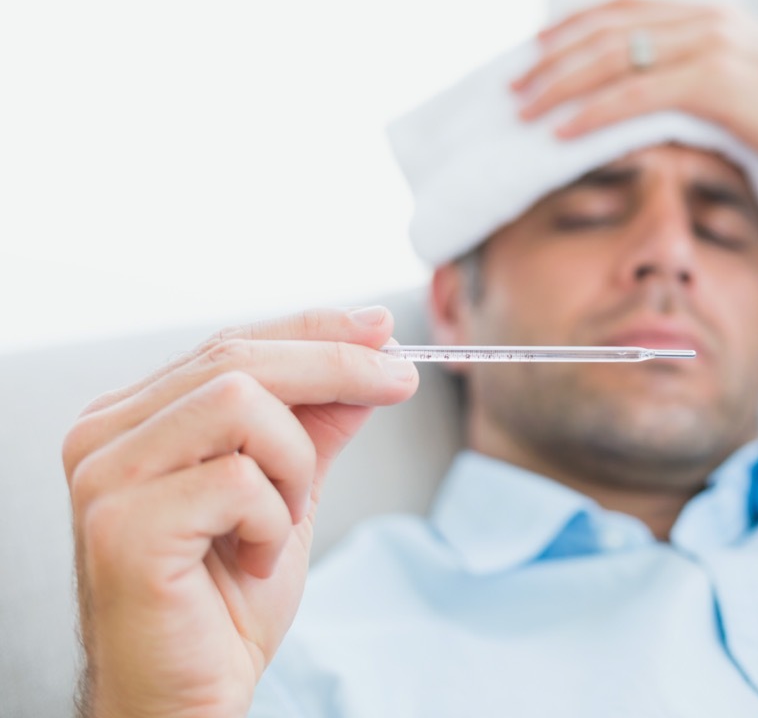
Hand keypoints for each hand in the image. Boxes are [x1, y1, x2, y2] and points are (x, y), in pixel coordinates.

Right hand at [62, 306, 418, 716]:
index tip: (382, 330)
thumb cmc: (225, 600)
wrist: (190, 694)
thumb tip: (372, 354)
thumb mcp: (289, 491)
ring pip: (241, 403)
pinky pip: (239, 481)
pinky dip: (273, 520)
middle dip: (337, 365)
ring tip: (284, 519)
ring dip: (294, 463)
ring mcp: (106, 477)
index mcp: (134, 417)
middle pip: (237, 358)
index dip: (314, 330)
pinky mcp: (122, 526)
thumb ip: (317, 423)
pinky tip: (253, 560)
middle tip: (400, 381)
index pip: (231, 343)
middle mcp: (104, 435)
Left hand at [512, 0, 757, 184]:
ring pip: (613, 58)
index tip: (532, 55)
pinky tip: (561, 132)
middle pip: (606, 29)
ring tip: (523, 111)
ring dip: (559, 85)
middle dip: (551, 59)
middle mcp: (706, 20)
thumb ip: (697, 84)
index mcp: (709, 16)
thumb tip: (646, 109)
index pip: (623, 10)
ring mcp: (713, 45)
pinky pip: (637, 93)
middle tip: (511, 87)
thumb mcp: (744, 92)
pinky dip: (592, 112)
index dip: (570, 29)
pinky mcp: (719, 82)